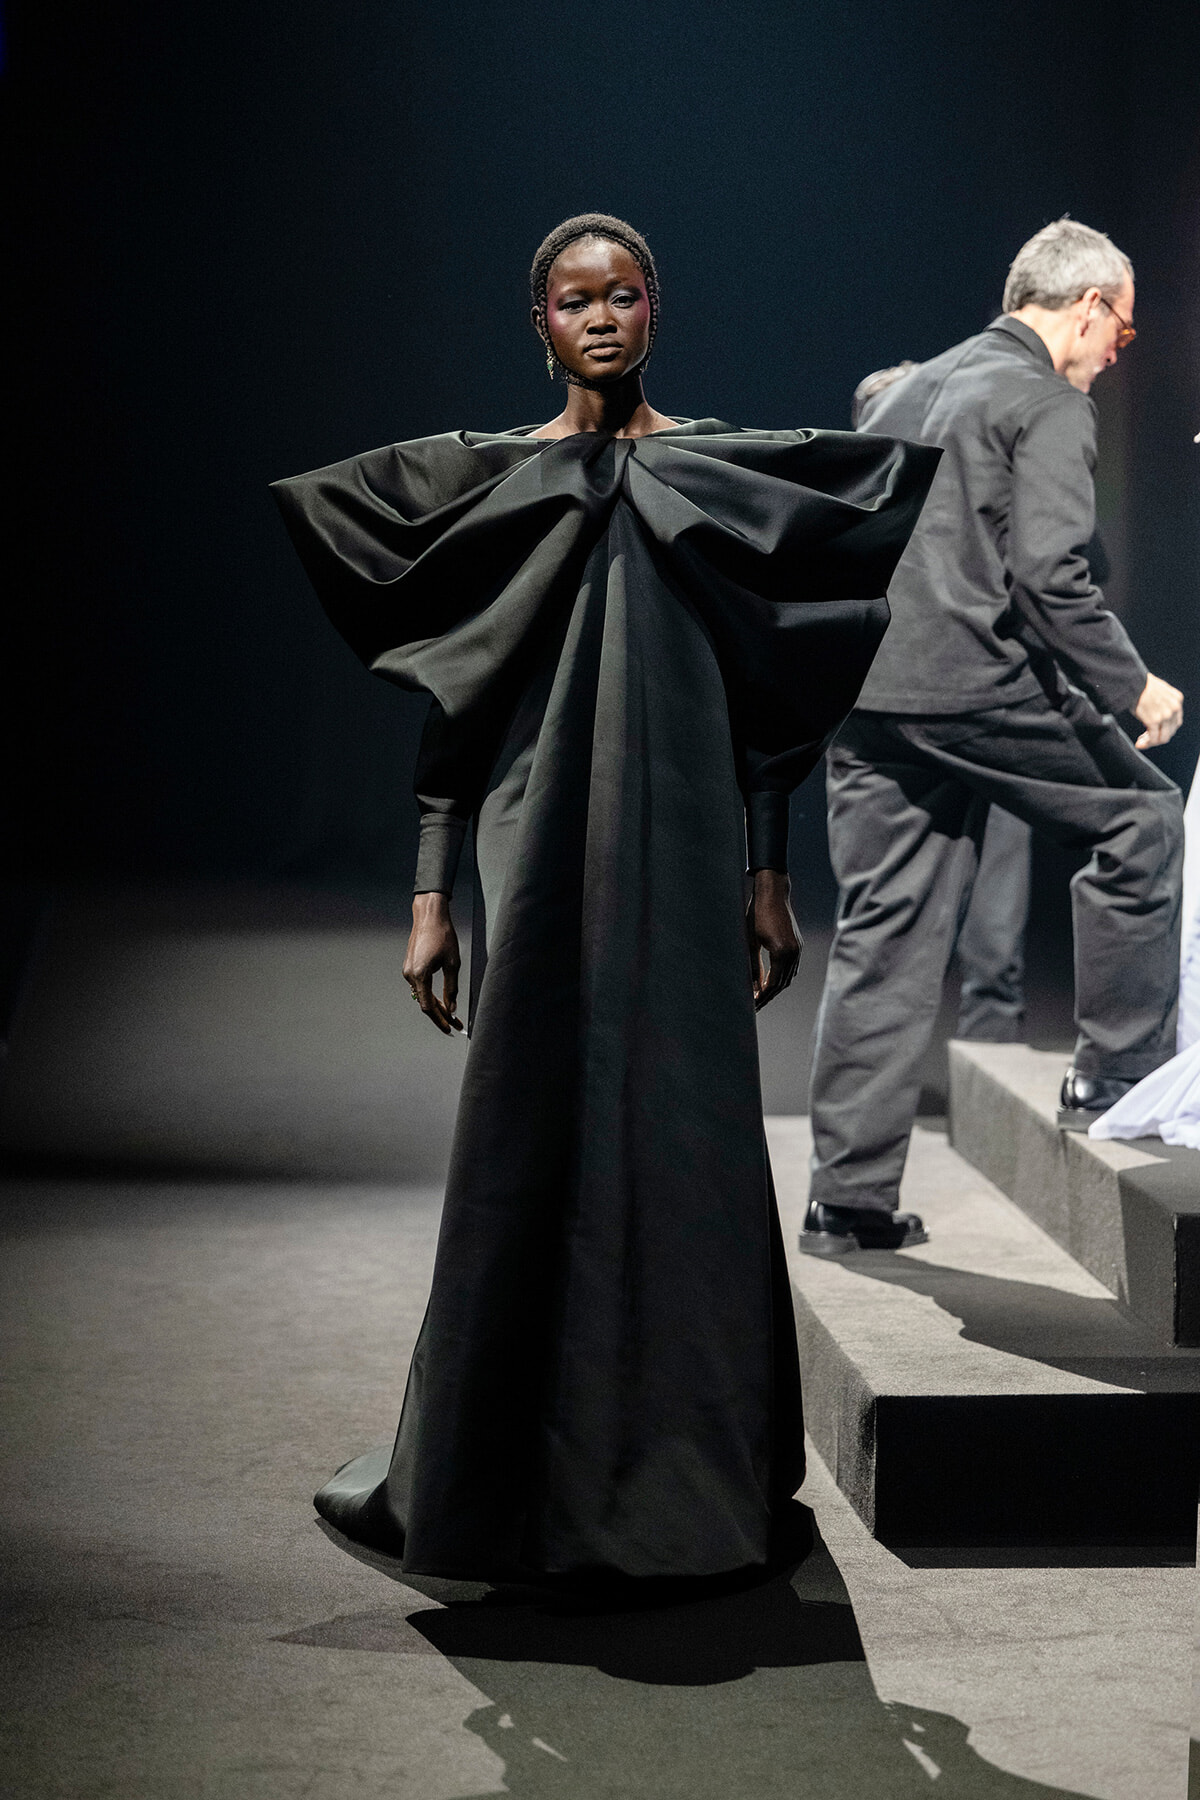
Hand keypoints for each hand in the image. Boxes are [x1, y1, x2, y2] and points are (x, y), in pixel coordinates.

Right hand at [403, 891, 462, 1033]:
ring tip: (451, 1014)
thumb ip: (452, 988)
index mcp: (420, 975)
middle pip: (424, 1003)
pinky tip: (441, 999)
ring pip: (422, 995)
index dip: (439, 1019)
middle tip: (455, 1024)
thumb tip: (452, 1007)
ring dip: (436, 1005)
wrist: (429, 916)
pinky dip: (430, 994)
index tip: (450, 1028)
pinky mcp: (410, 966)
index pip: (428, 1006)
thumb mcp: (452, 964)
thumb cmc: (442, 935)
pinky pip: (419, 986)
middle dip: (440, 1015)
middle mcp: (410, 975)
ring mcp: (408, 970)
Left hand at [747, 869, 801, 1011]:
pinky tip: (771, 981)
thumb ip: (751, 966)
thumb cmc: (756, 914)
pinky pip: (792, 968)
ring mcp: (798, 949)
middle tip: (755, 1006)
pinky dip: (782, 977)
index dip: (762, 996)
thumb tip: (752, 987)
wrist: (773, 893)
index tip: (752, 1005)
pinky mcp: (797, 945)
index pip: (772, 984)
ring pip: (789, 977)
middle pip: (782, 983)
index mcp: (781, 953)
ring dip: (776, 988)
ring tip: (761, 996)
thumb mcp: (750, 942)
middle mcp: (794, 953)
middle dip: (768, 996)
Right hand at [1133, 672, 1183, 748]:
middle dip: (1158, 738)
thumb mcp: (1159, 692)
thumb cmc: (1140, 686)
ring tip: (1141, 742)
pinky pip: (1153, 738)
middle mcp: (1175, 708)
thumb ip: (1163, 705)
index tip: (1153, 732)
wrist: (1133, 682)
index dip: (1165, 730)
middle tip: (1144, 739)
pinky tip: (1139, 743)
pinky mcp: (1154, 720)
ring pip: (1163, 738)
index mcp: (1177, 700)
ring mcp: (1165, 715)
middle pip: (1170, 731)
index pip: (1176, 722)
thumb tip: (1156, 722)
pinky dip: (1146, 743)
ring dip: (1152, 742)